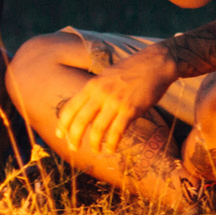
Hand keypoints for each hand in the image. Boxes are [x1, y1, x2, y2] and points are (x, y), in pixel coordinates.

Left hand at [55, 44, 177, 154]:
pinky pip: (117, 131)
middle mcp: (100, 93)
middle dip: (74, 137)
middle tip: (73, 148)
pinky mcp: (130, 109)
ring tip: (95, 150)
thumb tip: (86, 107)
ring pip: (98, 129)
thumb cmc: (132, 70)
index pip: (70, 107)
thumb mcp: (106, 77)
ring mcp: (115, 102)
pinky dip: (112, 143)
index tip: (59, 135)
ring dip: (94, 143)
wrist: (155, 64)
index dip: (63, 123)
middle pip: (80, 120)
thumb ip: (96, 91)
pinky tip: (111, 149)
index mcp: (92, 85)